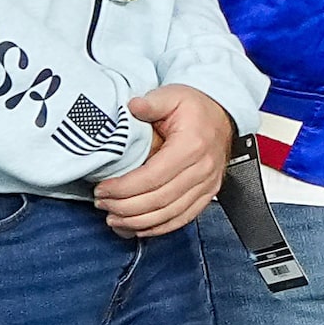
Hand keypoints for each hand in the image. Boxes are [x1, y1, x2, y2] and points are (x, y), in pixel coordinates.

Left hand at [92, 85, 234, 237]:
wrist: (221, 115)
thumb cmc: (196, 108)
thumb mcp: (172, 96)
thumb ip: (152, 102)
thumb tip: (133, 106)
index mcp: (192, 146)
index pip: (153, 177)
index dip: (123, 188)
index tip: (102, 189)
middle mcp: (202, 169)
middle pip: (159, 200)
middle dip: (125, 207)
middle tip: (102, 204)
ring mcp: (207, 184)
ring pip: (170, 214)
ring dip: (138, 221)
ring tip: (113, 218)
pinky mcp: (208, 194)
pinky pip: (183, 218)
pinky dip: (159, 228)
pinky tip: (138, 228)